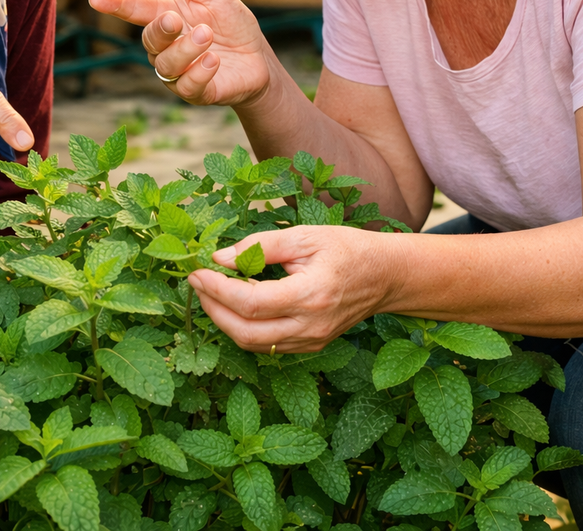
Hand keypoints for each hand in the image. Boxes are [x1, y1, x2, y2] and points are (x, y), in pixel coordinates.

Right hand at [89, 0, 272, 106]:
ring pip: (165, 65)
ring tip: (208, 36)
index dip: (116, 3)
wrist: (259, 62)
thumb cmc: (232, 26)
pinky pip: (186, 87)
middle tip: (175, 19)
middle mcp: (167, 46)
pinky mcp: (196, 92)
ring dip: (185, 49)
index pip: (135, 9)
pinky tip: (214, 61)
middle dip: (160, 30)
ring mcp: (179, 71)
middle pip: (149, 40)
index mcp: (167, 16)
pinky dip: (198, 73)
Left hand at [186, 226, 399, 352]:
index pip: (251, 303)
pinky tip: (235, 305)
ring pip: (253, 344)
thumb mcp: (304, 236)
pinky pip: (267, 346)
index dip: (217, 289)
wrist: (385, 276)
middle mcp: (310, 326)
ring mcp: (311, 340)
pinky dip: (244, 328)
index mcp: (310, 295)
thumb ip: (261, 246)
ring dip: (224, 321)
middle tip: (197, 282)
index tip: (197, 271)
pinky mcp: (310, 345)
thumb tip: (220, 258)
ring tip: (211, 292)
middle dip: (212, 308)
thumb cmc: (346, 249)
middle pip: (245, 332)